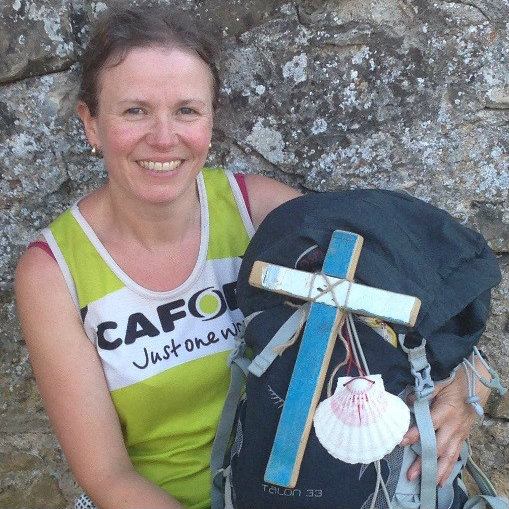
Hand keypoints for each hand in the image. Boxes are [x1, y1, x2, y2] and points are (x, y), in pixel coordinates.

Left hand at [400, 359, 490, 485]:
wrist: (475, 384)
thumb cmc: (453, 383)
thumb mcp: (438, 382)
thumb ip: (423, 393)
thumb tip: (408, 400)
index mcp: (446, 411)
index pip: (428, 425)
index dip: (415, 434)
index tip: (402, 441)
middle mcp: (453, 426)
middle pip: (438, 447)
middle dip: (424, 462)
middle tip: (411, 473)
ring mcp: (459, 434)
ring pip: (448, 456)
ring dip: (437, 471)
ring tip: (427, 483)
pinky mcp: (461, 437)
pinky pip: (455, 456)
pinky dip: (448, 469)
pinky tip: (441, 480)